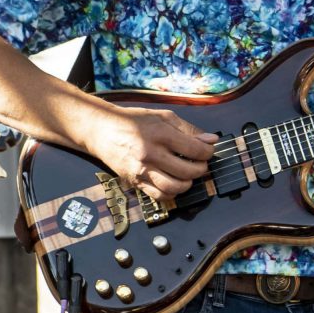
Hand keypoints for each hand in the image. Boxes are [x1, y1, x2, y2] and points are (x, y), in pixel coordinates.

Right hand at [88, 105, 217, 201]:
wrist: (102, 130)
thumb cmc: (134, 121)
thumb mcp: (163, 117)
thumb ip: (188, 129)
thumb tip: (211, 140)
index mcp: (160, 134)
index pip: (194, 150)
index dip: (208, 152)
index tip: (208, 151)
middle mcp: (150, 154)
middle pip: (187, 171)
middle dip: (201, 169)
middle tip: (201, 164)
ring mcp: (141, 170)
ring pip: (174, 187)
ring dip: (188, 183)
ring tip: (189, 175)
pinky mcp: (134, 182)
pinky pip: (159, 195)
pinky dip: (172, 193)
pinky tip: (175, 183)